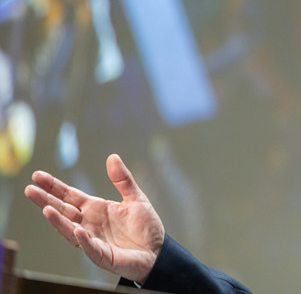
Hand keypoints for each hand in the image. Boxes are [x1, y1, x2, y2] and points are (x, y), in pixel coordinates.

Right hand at [25, 154, 164, 282]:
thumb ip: (123, 180)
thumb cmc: (145, 226)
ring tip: (46, 210)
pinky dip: (83, 240)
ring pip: (70, 230)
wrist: (157, 251)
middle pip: (63, 210)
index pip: (69, 196)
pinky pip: (90, 247)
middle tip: (30, 190)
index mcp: (95, 209)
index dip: (54, 186)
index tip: (37, 176)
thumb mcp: (136, 198)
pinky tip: (77, 230)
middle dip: (46, 201)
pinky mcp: (102, 255)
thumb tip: (112, 157)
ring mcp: (93, 240)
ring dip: (58, 221)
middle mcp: (89, 224)